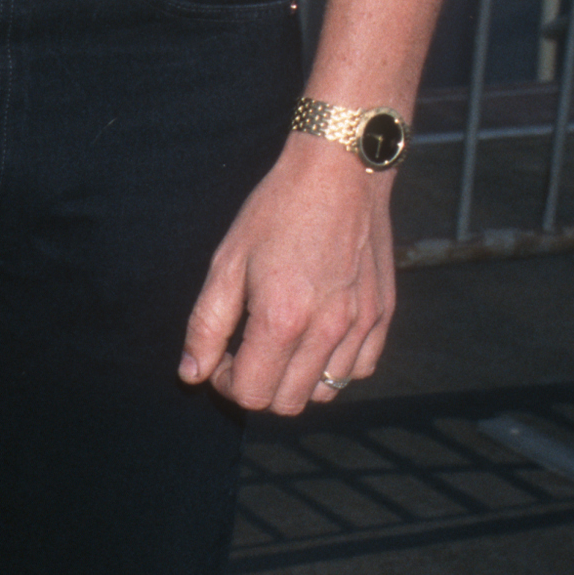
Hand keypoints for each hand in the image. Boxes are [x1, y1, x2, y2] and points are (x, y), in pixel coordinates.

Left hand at [177, 133, 394, 414]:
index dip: (226, 383)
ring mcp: (361, 325)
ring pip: (325, 392)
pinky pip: (358, 369)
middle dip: (258, 387)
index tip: (221, 358)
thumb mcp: (228, 260)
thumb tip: (191, 373)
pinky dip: (334, 366)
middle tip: (245, 353)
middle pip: (287, 403)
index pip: (252, 394)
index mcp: (282, 319)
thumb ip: (206, 324)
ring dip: (295, 380)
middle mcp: (327, 330)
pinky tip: (317, 335)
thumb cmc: (278, 210)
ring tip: (281, 343)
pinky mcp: (382, 315)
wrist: (340, 171)